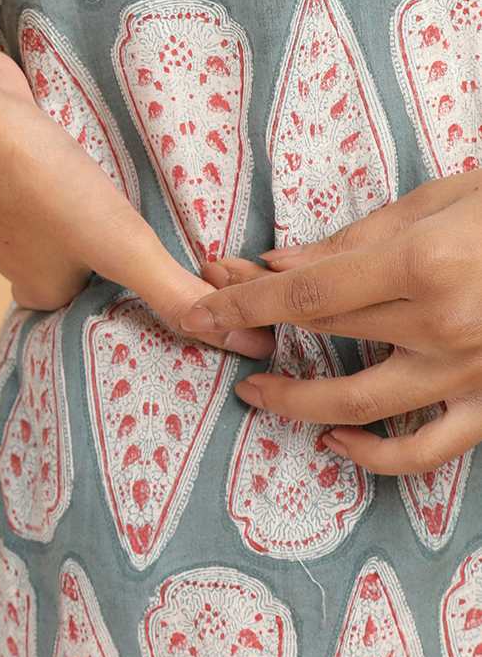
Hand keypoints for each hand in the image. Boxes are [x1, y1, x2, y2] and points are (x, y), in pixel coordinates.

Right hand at [0, 38, 263, 332]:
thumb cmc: (39, 184)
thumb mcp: (122, 245)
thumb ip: (177, 293)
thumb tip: (251, 348)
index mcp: (42, 292)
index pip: (102, 310)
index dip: (142, 296)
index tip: (181, 277)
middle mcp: (18, 257)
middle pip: (85, 262)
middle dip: (121, 247)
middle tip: (175, 229)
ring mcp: (6, 207)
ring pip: (67, 217)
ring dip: (98, 204)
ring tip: (148, 187)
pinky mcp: (6, 162)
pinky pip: (53, 175)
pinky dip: (75, 167)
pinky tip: (100, 148)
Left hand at [182, 173, 481, 474]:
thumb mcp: (439, 200)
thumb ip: (357, 239)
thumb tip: (282, 264)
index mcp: (422, 266)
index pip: (307, 293)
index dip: (245, 301)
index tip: (200, 301)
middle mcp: (441, 326)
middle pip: (324, 337)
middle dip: (256, 332)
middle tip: (212, 326)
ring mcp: (468, 372)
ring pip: (362, 407)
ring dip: (299, 404)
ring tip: (260, 394)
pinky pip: (429, 448)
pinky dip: (379, 457)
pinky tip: (338, 441)